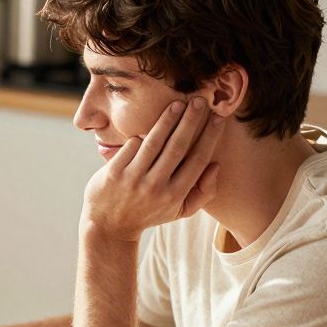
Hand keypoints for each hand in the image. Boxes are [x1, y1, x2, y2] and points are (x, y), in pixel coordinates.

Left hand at [81, 96, 222, 242]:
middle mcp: (155, 186)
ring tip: (178, 103)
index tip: (218, 117)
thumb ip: (203, 193)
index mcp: (175, 195)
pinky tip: (150, 123)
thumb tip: (216, 165)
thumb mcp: (179, 211)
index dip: (210, 136)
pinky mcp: (114, 172)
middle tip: (200, 100)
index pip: (198, 160)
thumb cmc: (149, 213)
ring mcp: (133, 179)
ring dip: (168, 120)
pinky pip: (132, 144)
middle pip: (178, 146)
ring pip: (155, 142)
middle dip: (191, 121)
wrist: (108, 226)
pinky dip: (142, 134)